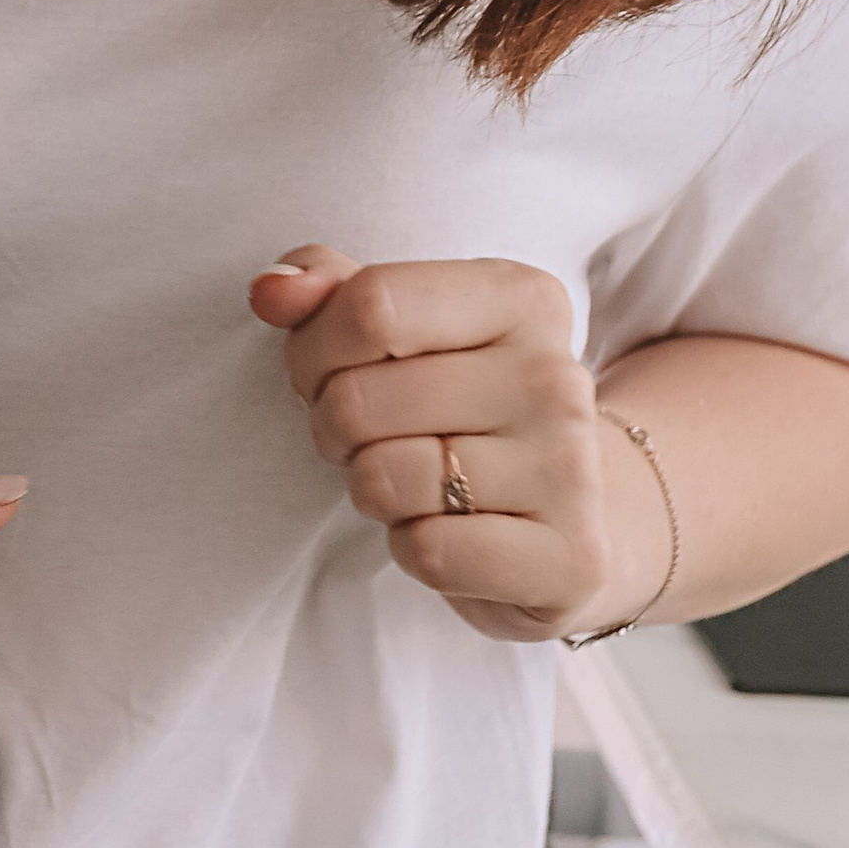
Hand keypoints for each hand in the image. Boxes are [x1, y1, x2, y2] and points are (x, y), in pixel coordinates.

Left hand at [249, 245, 665, 640]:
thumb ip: (326, 291)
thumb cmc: (460, 405)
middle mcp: (556, 375)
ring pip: (384, 478)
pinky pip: (427, 552)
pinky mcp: (570, 558)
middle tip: (369, 438)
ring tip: (411, 481)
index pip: (370, 304)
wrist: (578, 511)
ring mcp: (571, 469)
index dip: (313, 348)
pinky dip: (411, 547)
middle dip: (333, 426)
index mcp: (520, 298)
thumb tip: (270, 289)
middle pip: (358, 398)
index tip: (329, 372)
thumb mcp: (403, 329)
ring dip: (370, 489)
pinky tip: (448, 530)